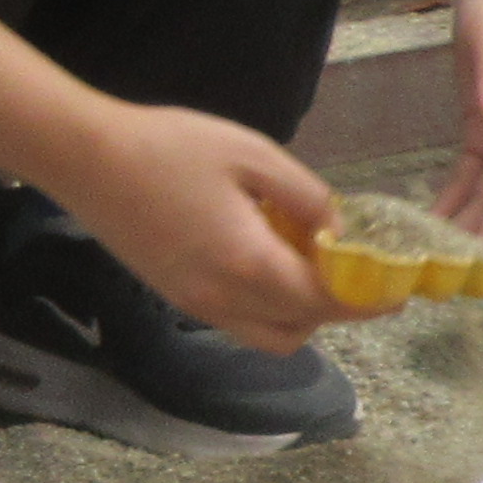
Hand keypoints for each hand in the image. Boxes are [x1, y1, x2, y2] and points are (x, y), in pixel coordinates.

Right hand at [45, 101, 344, 352]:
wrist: (84, 158)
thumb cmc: (170, 147)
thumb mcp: (254, 156)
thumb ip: (307, 197)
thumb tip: (338, 232)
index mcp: (250, 266)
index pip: (326, 302)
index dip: (368, 301)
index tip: (398, 292)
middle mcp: (224, 300)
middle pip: (302, 329)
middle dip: (336, 309)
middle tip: (355, 272)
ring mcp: (196, 305)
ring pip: (270, 335)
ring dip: (301, 313)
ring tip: (307, 265)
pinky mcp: (176, 298)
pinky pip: (239, 322)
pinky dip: (268, 307)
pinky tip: (267, 261)